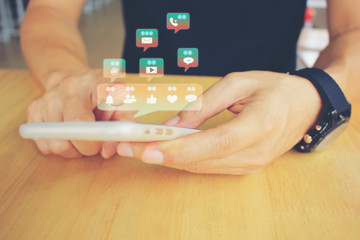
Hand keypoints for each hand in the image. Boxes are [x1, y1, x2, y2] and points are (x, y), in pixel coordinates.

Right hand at [27, 69, 133, 157]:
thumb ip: (123, 126)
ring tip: (82, 139)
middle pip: (70, 130)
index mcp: (95, 81)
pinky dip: (58, 147)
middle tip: (94, 145)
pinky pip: (44, 143)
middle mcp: (69, 85)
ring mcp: (48, 96)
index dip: (94, 138)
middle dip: (85, 148)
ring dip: (72, 150)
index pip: (87, 116)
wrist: (79, 82)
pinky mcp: (34, 108)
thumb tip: (110, 150)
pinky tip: (69, 137)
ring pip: (56, 142)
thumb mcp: (123, 106)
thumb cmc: (104, 97)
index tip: (101, 146)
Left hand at [117, 71, 321, 174]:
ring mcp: (251, 164)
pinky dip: (184, 161)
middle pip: (203, 160)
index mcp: (261, 124)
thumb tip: (173, 126)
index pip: (217, 143)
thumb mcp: (239, 82)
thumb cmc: (274, 89)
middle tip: (129, 146)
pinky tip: (164, 153)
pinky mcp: (245, 167)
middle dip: (163, 155)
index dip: (183, 148)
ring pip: (202, 167)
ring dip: (168, 160)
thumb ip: (204, 104)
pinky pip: (209, 167)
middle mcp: (256, 152)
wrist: (305, 107)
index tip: (150, 149)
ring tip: (137, 149)